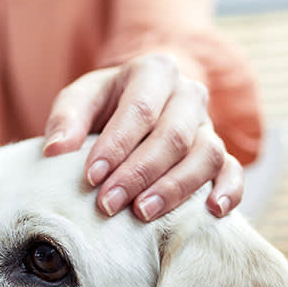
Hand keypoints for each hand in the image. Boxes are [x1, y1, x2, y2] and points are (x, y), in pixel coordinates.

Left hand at [43, 54, 242, 220]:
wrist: (138, 105)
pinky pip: (233, 170)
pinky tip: (213, 212)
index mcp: (155, 71)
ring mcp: (208, 124)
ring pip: (206, 154)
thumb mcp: (80, 99)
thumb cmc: (105, 104)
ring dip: (175, 188)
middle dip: (139, 173)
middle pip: (174, 135)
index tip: (91, 177)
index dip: (117, 145)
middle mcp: (189, 94)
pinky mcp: (220, 152)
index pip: (141, 109)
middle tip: (108, 204)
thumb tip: (54, 150)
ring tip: (142, 214)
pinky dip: (229, 190)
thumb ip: (66, 119)